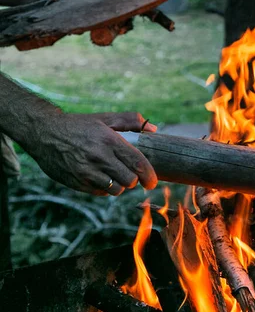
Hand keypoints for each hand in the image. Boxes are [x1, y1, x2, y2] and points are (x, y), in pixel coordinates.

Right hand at [24, 112, 157, 195]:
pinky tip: (101, 177)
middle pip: (130, 180)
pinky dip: (105, 188)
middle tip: (130, 174)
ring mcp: (86, 171)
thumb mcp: (104, 118)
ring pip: (116, 190)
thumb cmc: (78, 125)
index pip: (137, 163)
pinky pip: (100, 192)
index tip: (152, 181)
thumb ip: (130, 121)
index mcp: (109, 140)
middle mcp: (99, 157)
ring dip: (120, 185)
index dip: (149, 175)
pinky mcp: (76, 182)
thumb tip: (153, 128)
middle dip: (134, 180)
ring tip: (115, 175)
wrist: (43, 132)